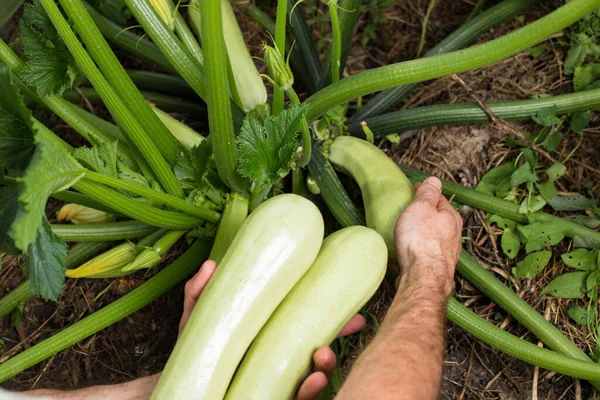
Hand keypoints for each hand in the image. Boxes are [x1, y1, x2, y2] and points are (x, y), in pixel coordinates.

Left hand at [22, 262, 363, 399]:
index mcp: (266, 340)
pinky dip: (308, 393)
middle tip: (355, 323)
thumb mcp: (195, 322)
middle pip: (317, 350)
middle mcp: (275, 362)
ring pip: (312, 378)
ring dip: (327, 366)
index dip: (333, 319)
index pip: (305, 327)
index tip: (353, 309)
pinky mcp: (266, 397)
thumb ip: (200, 296)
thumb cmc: (193, 355)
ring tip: (323, 356)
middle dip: (340, 337)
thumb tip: (211, 265)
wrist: (176, 391)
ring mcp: (273, 385)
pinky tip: (313, 381)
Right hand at [394, 177, 462, 296]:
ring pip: (432, 238)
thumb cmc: (421, 240)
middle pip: (438, 219)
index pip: (439, 198)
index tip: (411, 190)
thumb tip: (434, 180)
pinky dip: (417, 250)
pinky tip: (406, 252)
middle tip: (407, 210)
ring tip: (405, 232)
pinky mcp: (436, 269)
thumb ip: (427, 193)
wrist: (422, 278)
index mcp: (451, 217)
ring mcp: (446, 254)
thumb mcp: (421, 207)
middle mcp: (453, 236)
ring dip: (421, 233)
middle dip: (425, 214)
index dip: (424, 192)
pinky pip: (425, 254)